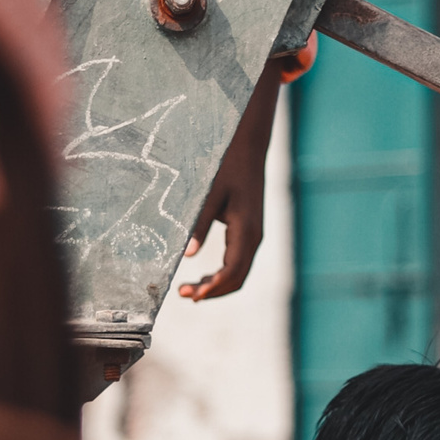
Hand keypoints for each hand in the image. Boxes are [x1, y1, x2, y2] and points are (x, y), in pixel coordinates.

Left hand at [179, 61, 282, 300]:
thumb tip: (188, 256)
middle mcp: (255, 237)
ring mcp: (254, 234)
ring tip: (191, 289)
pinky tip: (205, 275)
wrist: (249, 145)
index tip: (190, 295)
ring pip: (239, 272)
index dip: (211, 288)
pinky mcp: (250, 229)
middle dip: (212, 291)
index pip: (232, 272)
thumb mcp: (209, 193)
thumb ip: (198, 224)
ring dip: (217, 284)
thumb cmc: (227, 164)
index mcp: (246, 231)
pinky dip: (223, 273)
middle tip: (184, 294)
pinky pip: (239, 261)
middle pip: (237, 279)